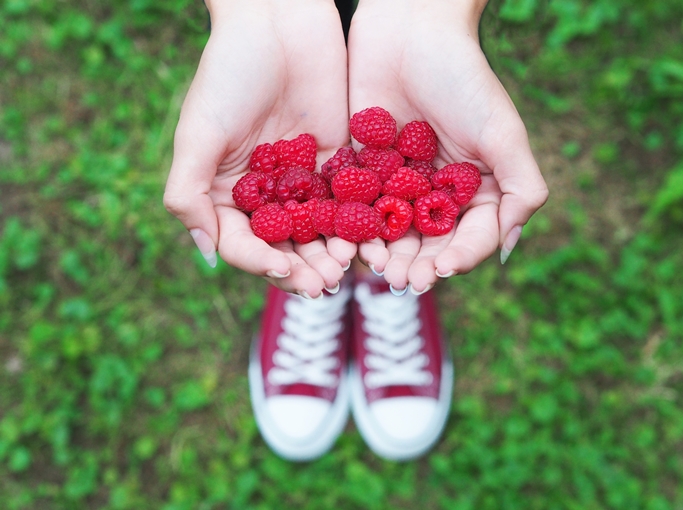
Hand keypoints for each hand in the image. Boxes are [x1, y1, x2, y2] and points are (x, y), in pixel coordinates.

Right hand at [164, 0, 355, 297]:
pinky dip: (356, 225)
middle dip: (303, 268)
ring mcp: (301, 180)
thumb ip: (190, 195)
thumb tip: (206, 256)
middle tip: (325, 285)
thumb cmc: (228, 73)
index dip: (261, 263)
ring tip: (346, 269)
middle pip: (284, 246)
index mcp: (226, 191)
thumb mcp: (197, 134)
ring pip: (318, 232)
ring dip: (331, 254)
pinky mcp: (335, 162)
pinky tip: (368, 241)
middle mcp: (264, 192)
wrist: (277, 20)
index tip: (284, 271)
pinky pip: (347, 202)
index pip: (243, 243)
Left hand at [348, 0, 548, 292]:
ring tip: (374, 266)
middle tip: (401, 280)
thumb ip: (521, 188)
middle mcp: (436, 191)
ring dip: (384, 254)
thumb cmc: (463, 77)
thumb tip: (508, 247)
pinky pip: (357, 208)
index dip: (457, 258)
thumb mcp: (503, 133)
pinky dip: (353, 228)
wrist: (409, 29)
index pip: (468, 236)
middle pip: (427, 242)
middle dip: (416, 264)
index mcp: (474, 187)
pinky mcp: (362, 170)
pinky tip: (347, 243)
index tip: (440, 271)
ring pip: (390, 232)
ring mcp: (398, 184)